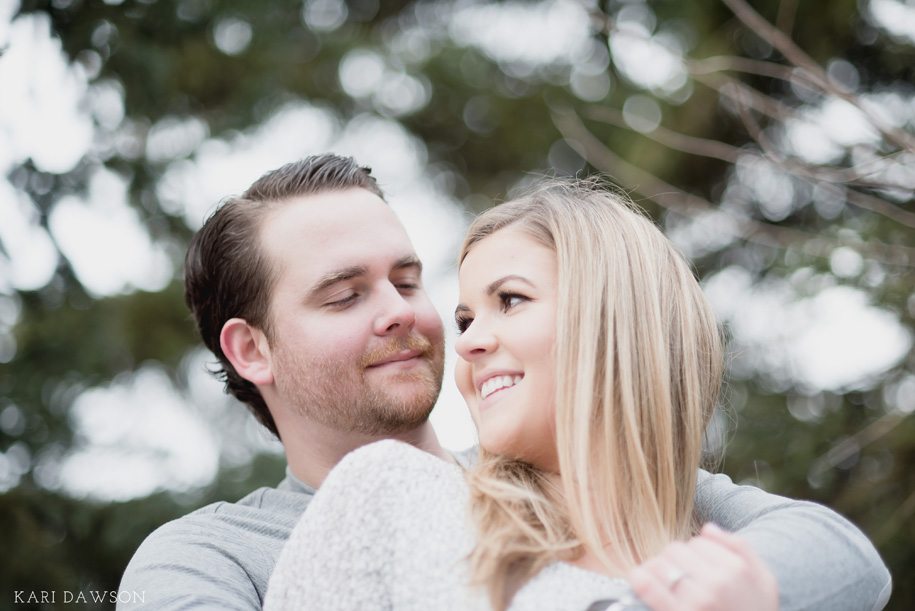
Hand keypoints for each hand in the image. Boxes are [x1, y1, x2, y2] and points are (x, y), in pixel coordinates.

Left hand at [628, 523, 778, 610]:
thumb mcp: (764, 580)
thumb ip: (740, 547)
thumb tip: (707, 528)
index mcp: (736, 570)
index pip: (697, 542)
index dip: (695, 554)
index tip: (699, 568)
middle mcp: (716, 584)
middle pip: (675, 551)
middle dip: (676, 561)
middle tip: (683, 579)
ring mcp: (695, 602)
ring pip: (660, 565)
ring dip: (659, 571)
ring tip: (666, 584)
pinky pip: (648, 587)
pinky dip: (640, 579)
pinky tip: (639, 578)